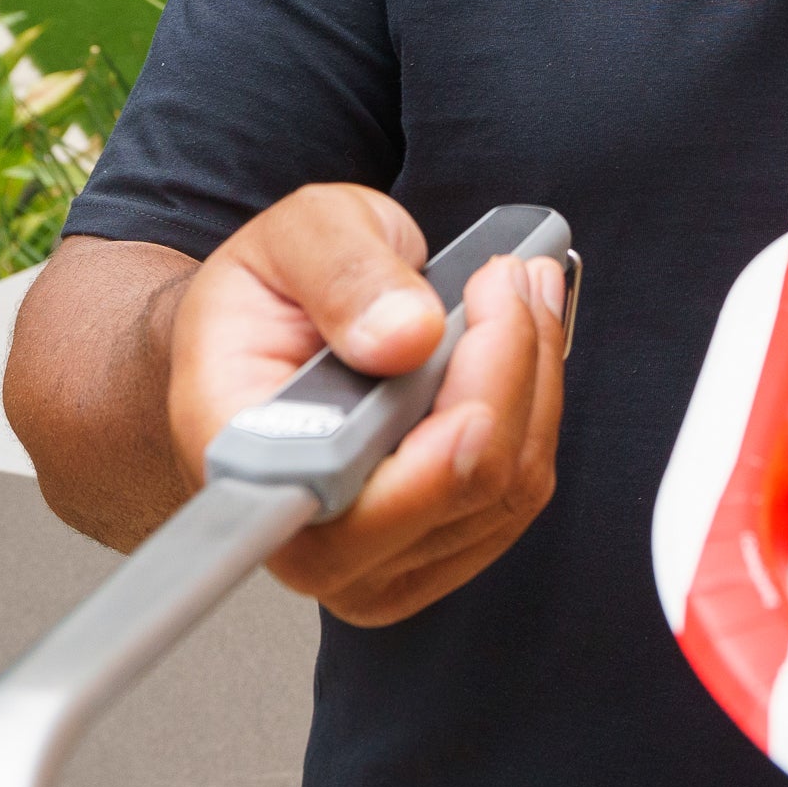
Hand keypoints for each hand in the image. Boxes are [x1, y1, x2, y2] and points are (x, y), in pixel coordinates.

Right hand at [167, 183, 567, 625]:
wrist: (279, 318)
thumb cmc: (273, 290)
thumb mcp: (299, 235)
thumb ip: (345, 276)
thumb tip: (406, 338)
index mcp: (248, 459)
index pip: (335, 514)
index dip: (420, 476)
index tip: (473, 404)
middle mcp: (309, 532)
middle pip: (452, 490)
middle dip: (504, 370)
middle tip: (504, 277)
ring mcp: (379, 552)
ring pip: (506, 486)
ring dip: (534, 374)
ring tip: (516, 289)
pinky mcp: (438, 539)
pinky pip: (523, 485)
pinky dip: (539, 399)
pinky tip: (523, 336)